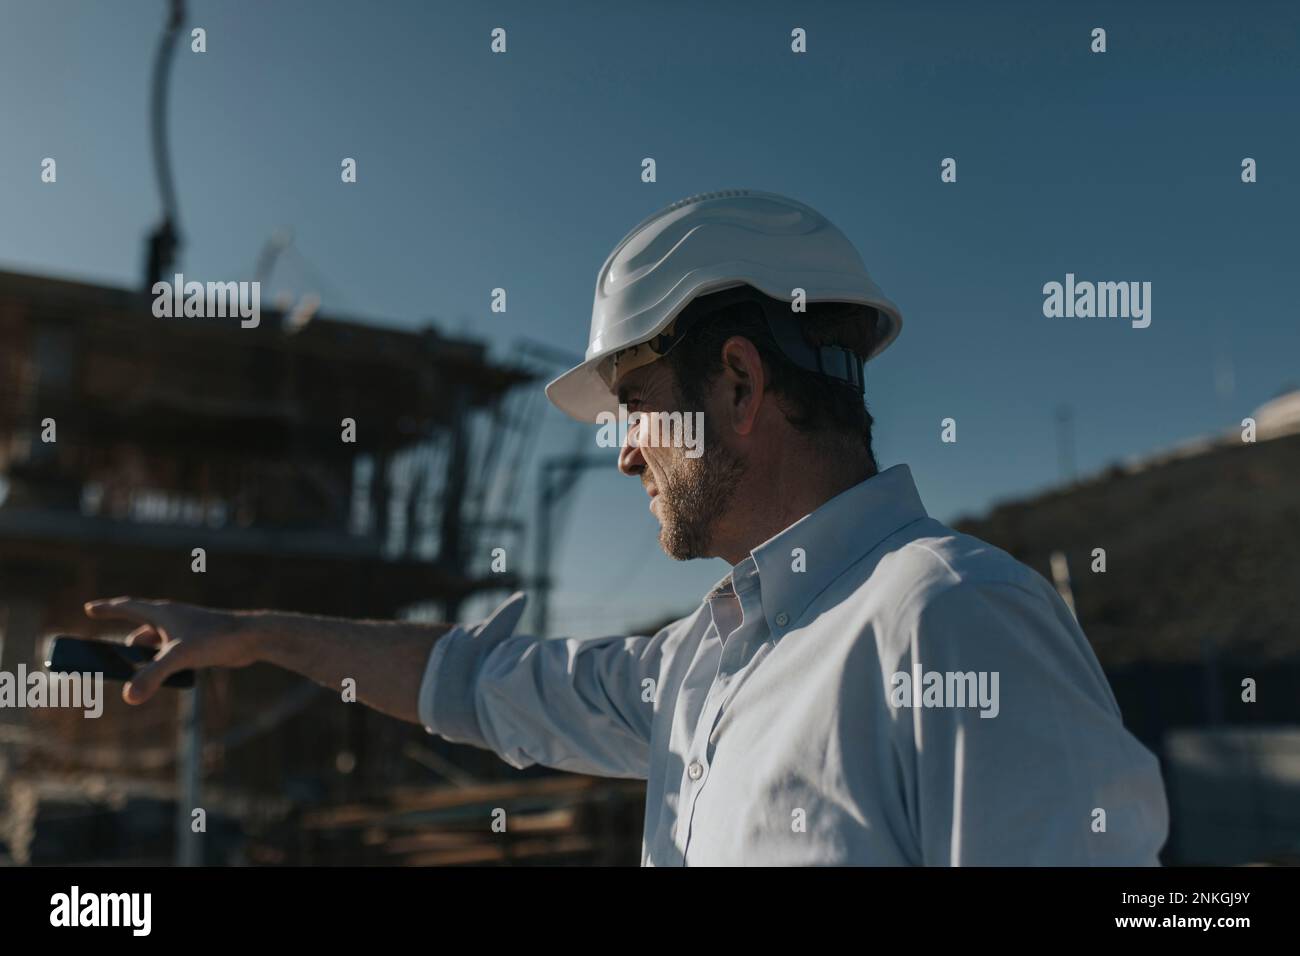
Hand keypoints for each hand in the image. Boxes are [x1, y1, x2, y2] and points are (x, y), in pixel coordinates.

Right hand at [83, 597, 258, 703]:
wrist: (251, 638)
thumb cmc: (216, 639)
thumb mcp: (180, 657)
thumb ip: (153, 675)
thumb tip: (129, 696)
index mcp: (162, 613)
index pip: (127, 606)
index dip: (107, 608)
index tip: (88, 608)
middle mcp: (171, 618)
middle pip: (138, 629)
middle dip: (122, 646)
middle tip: (104, 660)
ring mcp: (184, 630)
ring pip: (155, 643)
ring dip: (142, 657)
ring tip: (132, 674)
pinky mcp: (196, 642)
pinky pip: (169, 651)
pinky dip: (160, 662)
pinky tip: (162, 678)